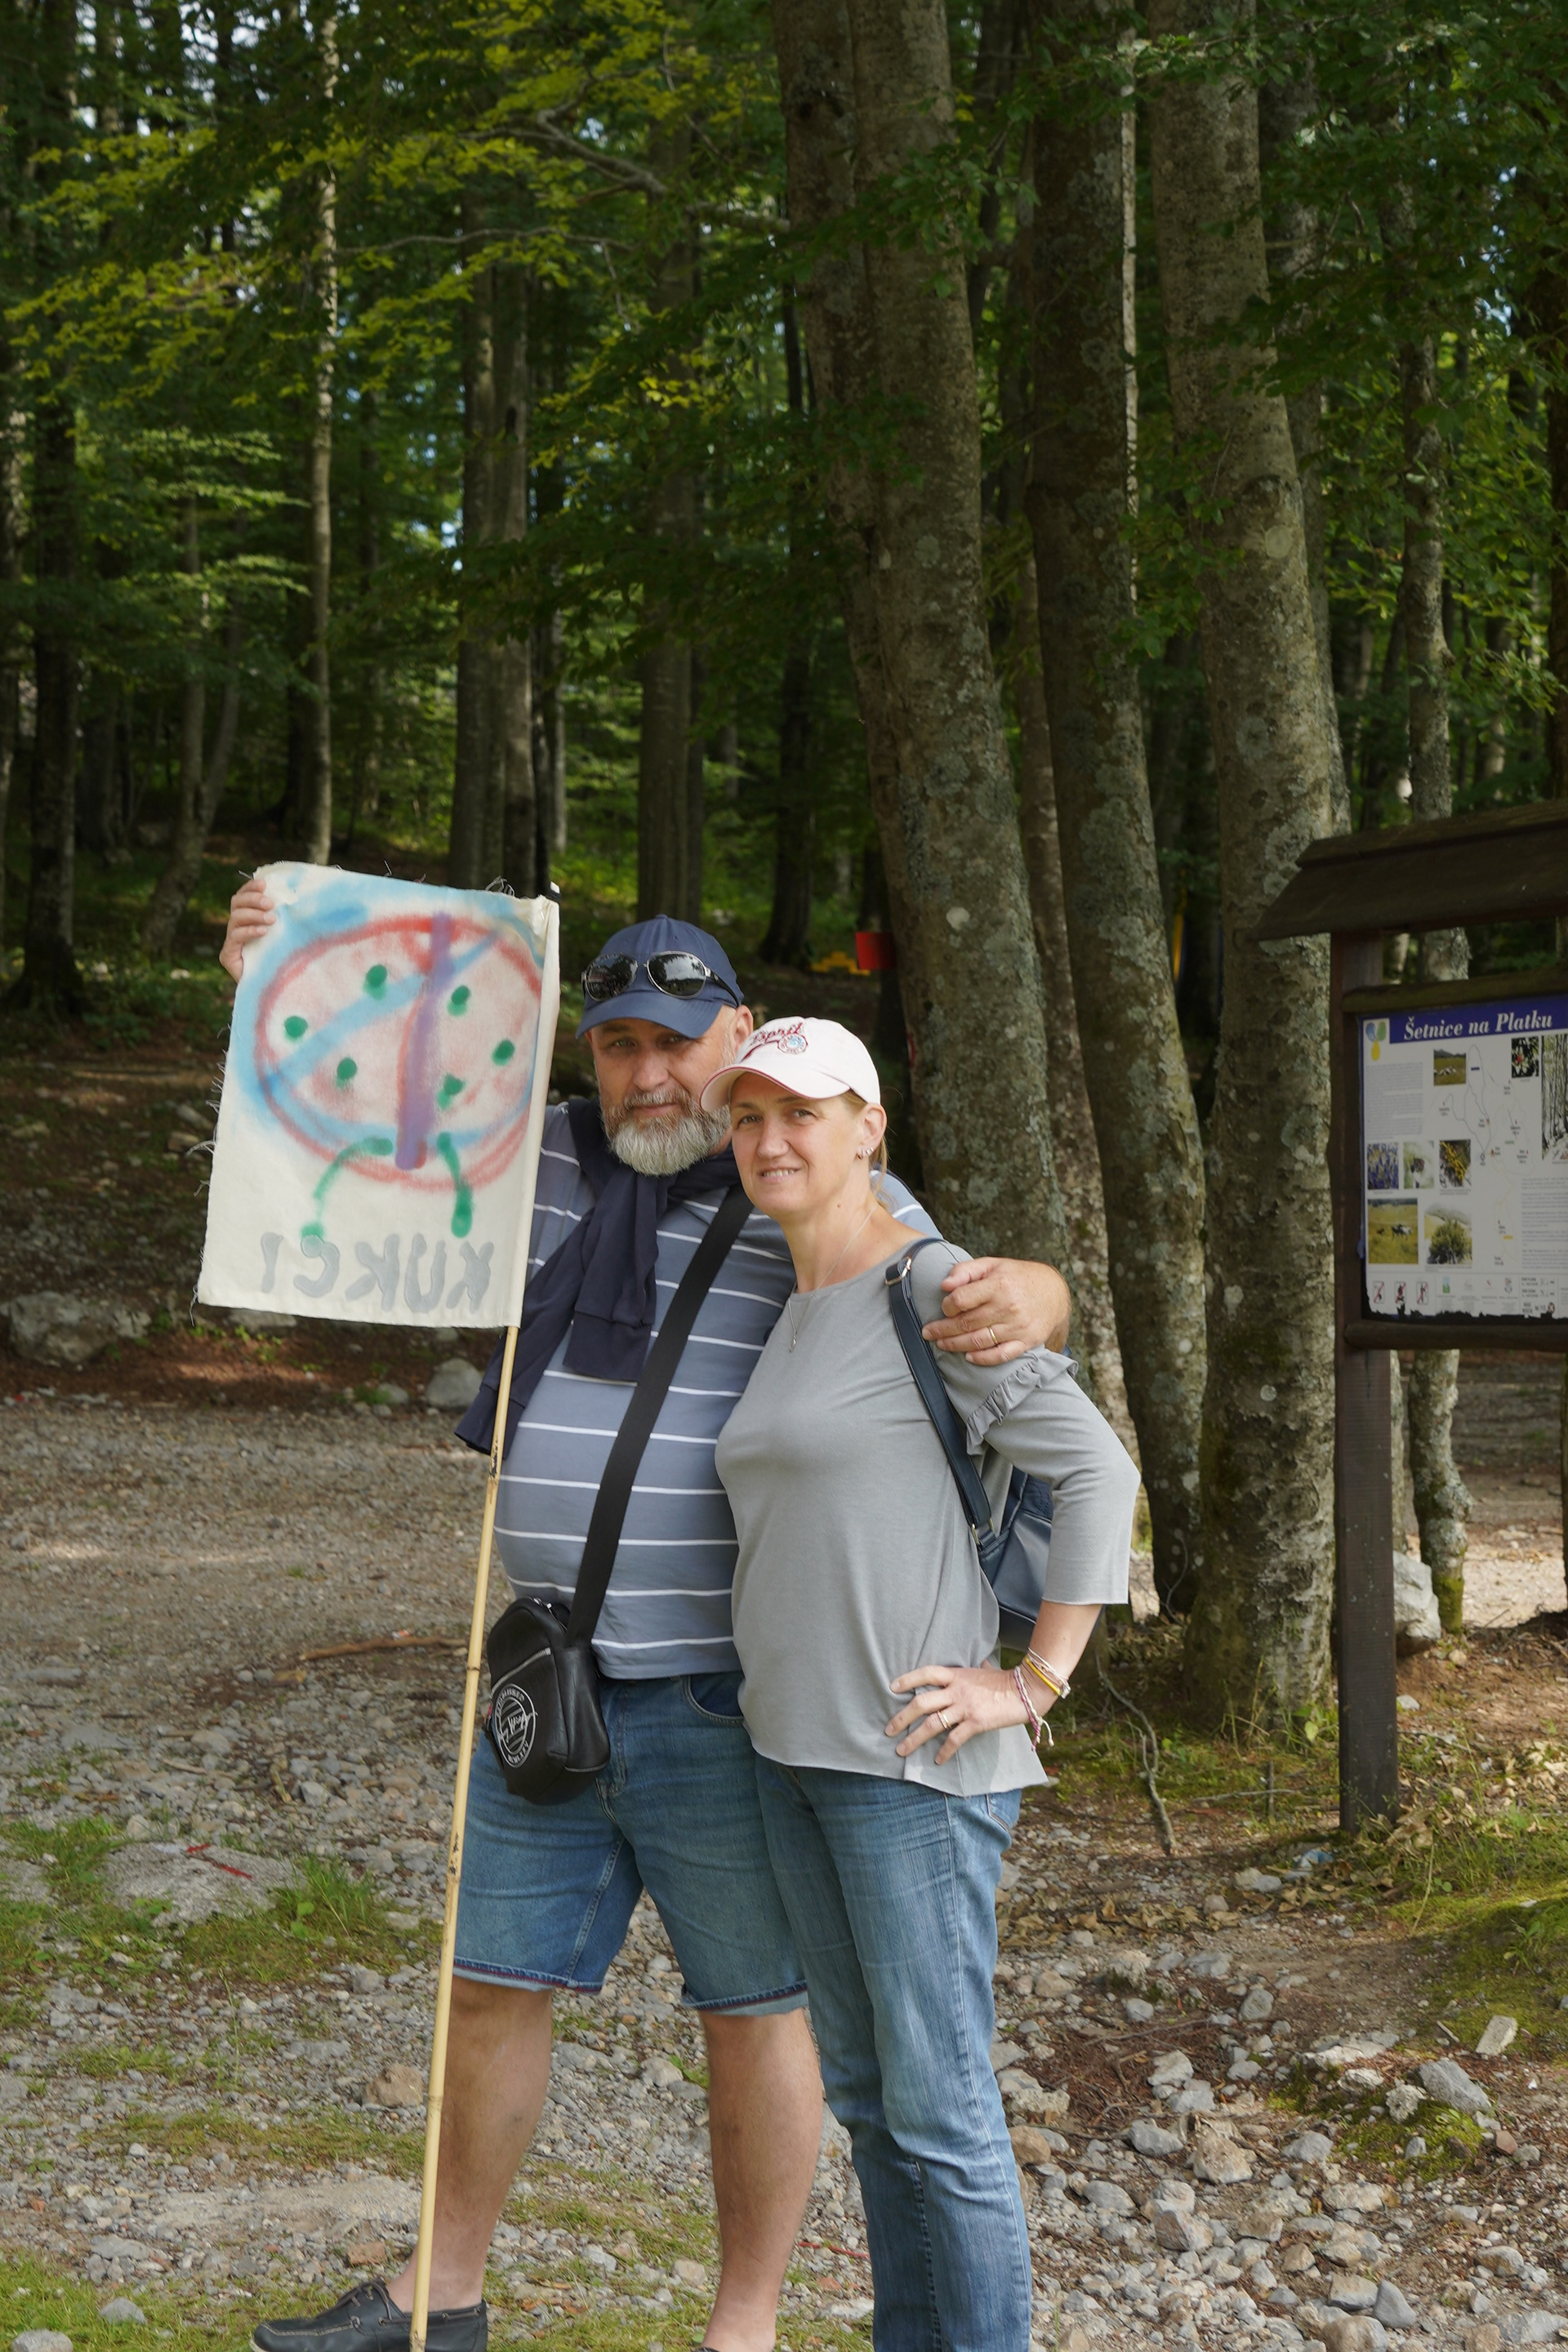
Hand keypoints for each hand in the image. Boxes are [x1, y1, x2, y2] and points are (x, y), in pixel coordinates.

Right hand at [220, 876, 274, 983]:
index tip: (264, 883)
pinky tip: (263, 931)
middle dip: (253, 900)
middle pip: (236, 904)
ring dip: (254, 915)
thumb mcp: (283, 936)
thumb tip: (295, 897)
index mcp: (246, 920)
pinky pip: (235, 937)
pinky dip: (249, 931)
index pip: (243, 897)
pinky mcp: (227, 956)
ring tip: (272, 919)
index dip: (250, 888)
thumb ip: (282, 918)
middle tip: (271, 903)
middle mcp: (236, 928)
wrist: (273, 990)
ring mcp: (230, 942)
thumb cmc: (282, 961)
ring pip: (235, 918)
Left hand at [885, 1662, 1035, 1763]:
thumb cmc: (1006, 1679)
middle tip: (889, 1729)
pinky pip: (954, 1739)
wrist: (1027, 1689)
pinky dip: (944, 1752)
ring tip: (901, 1750)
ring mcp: (965, 1707)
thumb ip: (977, 1668)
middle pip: (921, 1702)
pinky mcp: (976, 1723)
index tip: (892, 1688)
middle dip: (902, 1718)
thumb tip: (982, 1662)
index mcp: (957, 1675)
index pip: (926, 1673)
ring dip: (914, 1739)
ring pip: (932, 1724)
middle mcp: (957, 1690)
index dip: (908, 1679)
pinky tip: (937, 1760)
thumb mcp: (985, 1669)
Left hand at [924, 1255, 1071, 1364]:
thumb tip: (944, 1285)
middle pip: (965, 1323)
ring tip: (941, 1344)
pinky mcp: (1026, 1342)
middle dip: (942, 1329)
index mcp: (998, 1285)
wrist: (1055, 1293)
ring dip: (955, 1345)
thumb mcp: (993, 1264)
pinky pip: (1000, 1355)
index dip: (947, 1305)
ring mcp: (1017, 1327)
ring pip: (978, 1341)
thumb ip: (966, 1271)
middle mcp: (1007, 1307)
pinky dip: (982, 1359)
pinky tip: (968, 1357)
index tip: (944, 1307)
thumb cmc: (1018, 1277)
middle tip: (928, 1333)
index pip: (961, 1300)